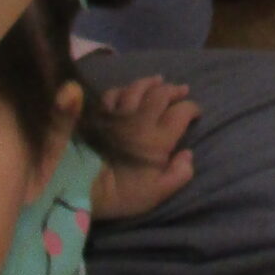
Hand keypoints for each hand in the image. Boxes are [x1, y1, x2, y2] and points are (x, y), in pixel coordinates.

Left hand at [88, 74, 197, 220]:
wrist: (78, 187)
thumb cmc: (120, 194)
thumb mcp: (155, 194)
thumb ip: (178, 174)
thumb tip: (188, 154)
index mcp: (158, 138)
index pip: (182, 113)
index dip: (192, 109)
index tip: (196, 112)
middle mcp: (141, 119)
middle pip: (161, 94)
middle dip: (174, 90)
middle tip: (182, 90)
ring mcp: (118, 114)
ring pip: (137, 88)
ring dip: (151, 82)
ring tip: (158, 80)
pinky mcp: (98, 114)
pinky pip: (112, 93)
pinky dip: (123, 89)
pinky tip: (126, 90)